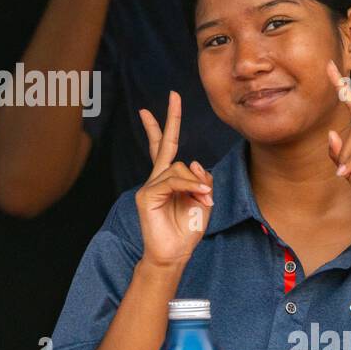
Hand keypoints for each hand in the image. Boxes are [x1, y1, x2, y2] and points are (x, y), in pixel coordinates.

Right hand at [135, 91, 214, 266]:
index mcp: (170, 179)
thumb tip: (195, 163)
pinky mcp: (146, 196)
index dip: (168, 124)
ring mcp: (150, 186)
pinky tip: (198, 195)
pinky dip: (189, 186)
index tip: (171, 100)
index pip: (167, 147)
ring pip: (178, 168)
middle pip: (162, 144)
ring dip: (196, 183)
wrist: (174, 254)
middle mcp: (157, 178)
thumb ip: (201, 181)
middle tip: (174, 95)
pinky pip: (171, 182)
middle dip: (169, 119)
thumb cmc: (186, 230)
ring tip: (204, 200)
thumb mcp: (203, 202)